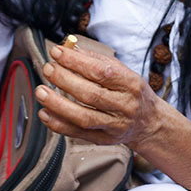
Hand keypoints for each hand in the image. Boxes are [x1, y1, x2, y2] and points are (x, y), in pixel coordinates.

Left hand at [34, 43, 162, 150]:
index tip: (57, 53)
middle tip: (48, 69)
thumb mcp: (123, 72)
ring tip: (41, 91)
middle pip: (91, 94)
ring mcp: (114, 126)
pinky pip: (77, 133)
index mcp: (131, 84)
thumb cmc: (132, 93)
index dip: (76, 62)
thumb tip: (70, 49)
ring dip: (58, 104)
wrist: (149, 122)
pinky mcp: (104, 140)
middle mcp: (124, 106)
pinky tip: (45, 113)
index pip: (102, 72)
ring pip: (83, 117)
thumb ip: (97, 60)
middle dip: (64, 80)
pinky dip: (58, 124)